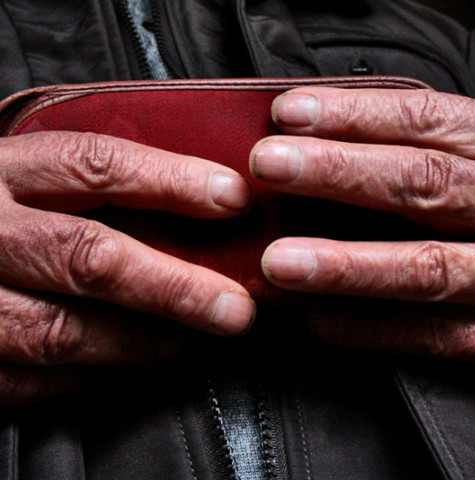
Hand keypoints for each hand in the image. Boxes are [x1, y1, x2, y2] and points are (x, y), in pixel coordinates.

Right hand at [0, 131, 254, 403]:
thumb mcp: (26, 174)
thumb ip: (91, 185)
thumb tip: (189, 201)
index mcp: (4, 171)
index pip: (100, 165)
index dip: (173, 180)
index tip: (232, 198)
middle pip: (91, 256)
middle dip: (173, 287)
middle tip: (234, 308)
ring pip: (63, 330)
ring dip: (140, 342)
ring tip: (190, 340)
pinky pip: (30, 377)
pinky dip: (87, 374)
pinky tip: (122, 362)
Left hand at [251, 87, 474, 360]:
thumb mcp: (468, 163)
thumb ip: (414, 153)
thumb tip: (312, 145)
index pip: (426, 119)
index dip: (354, 115)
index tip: (289, 112)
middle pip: (422, 183)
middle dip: (338, 171)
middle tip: (268, 164)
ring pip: (425, 267)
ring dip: (346, 264)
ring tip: (279, 262)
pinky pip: (435, 337)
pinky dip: (371, 330)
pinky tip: (318, 319)